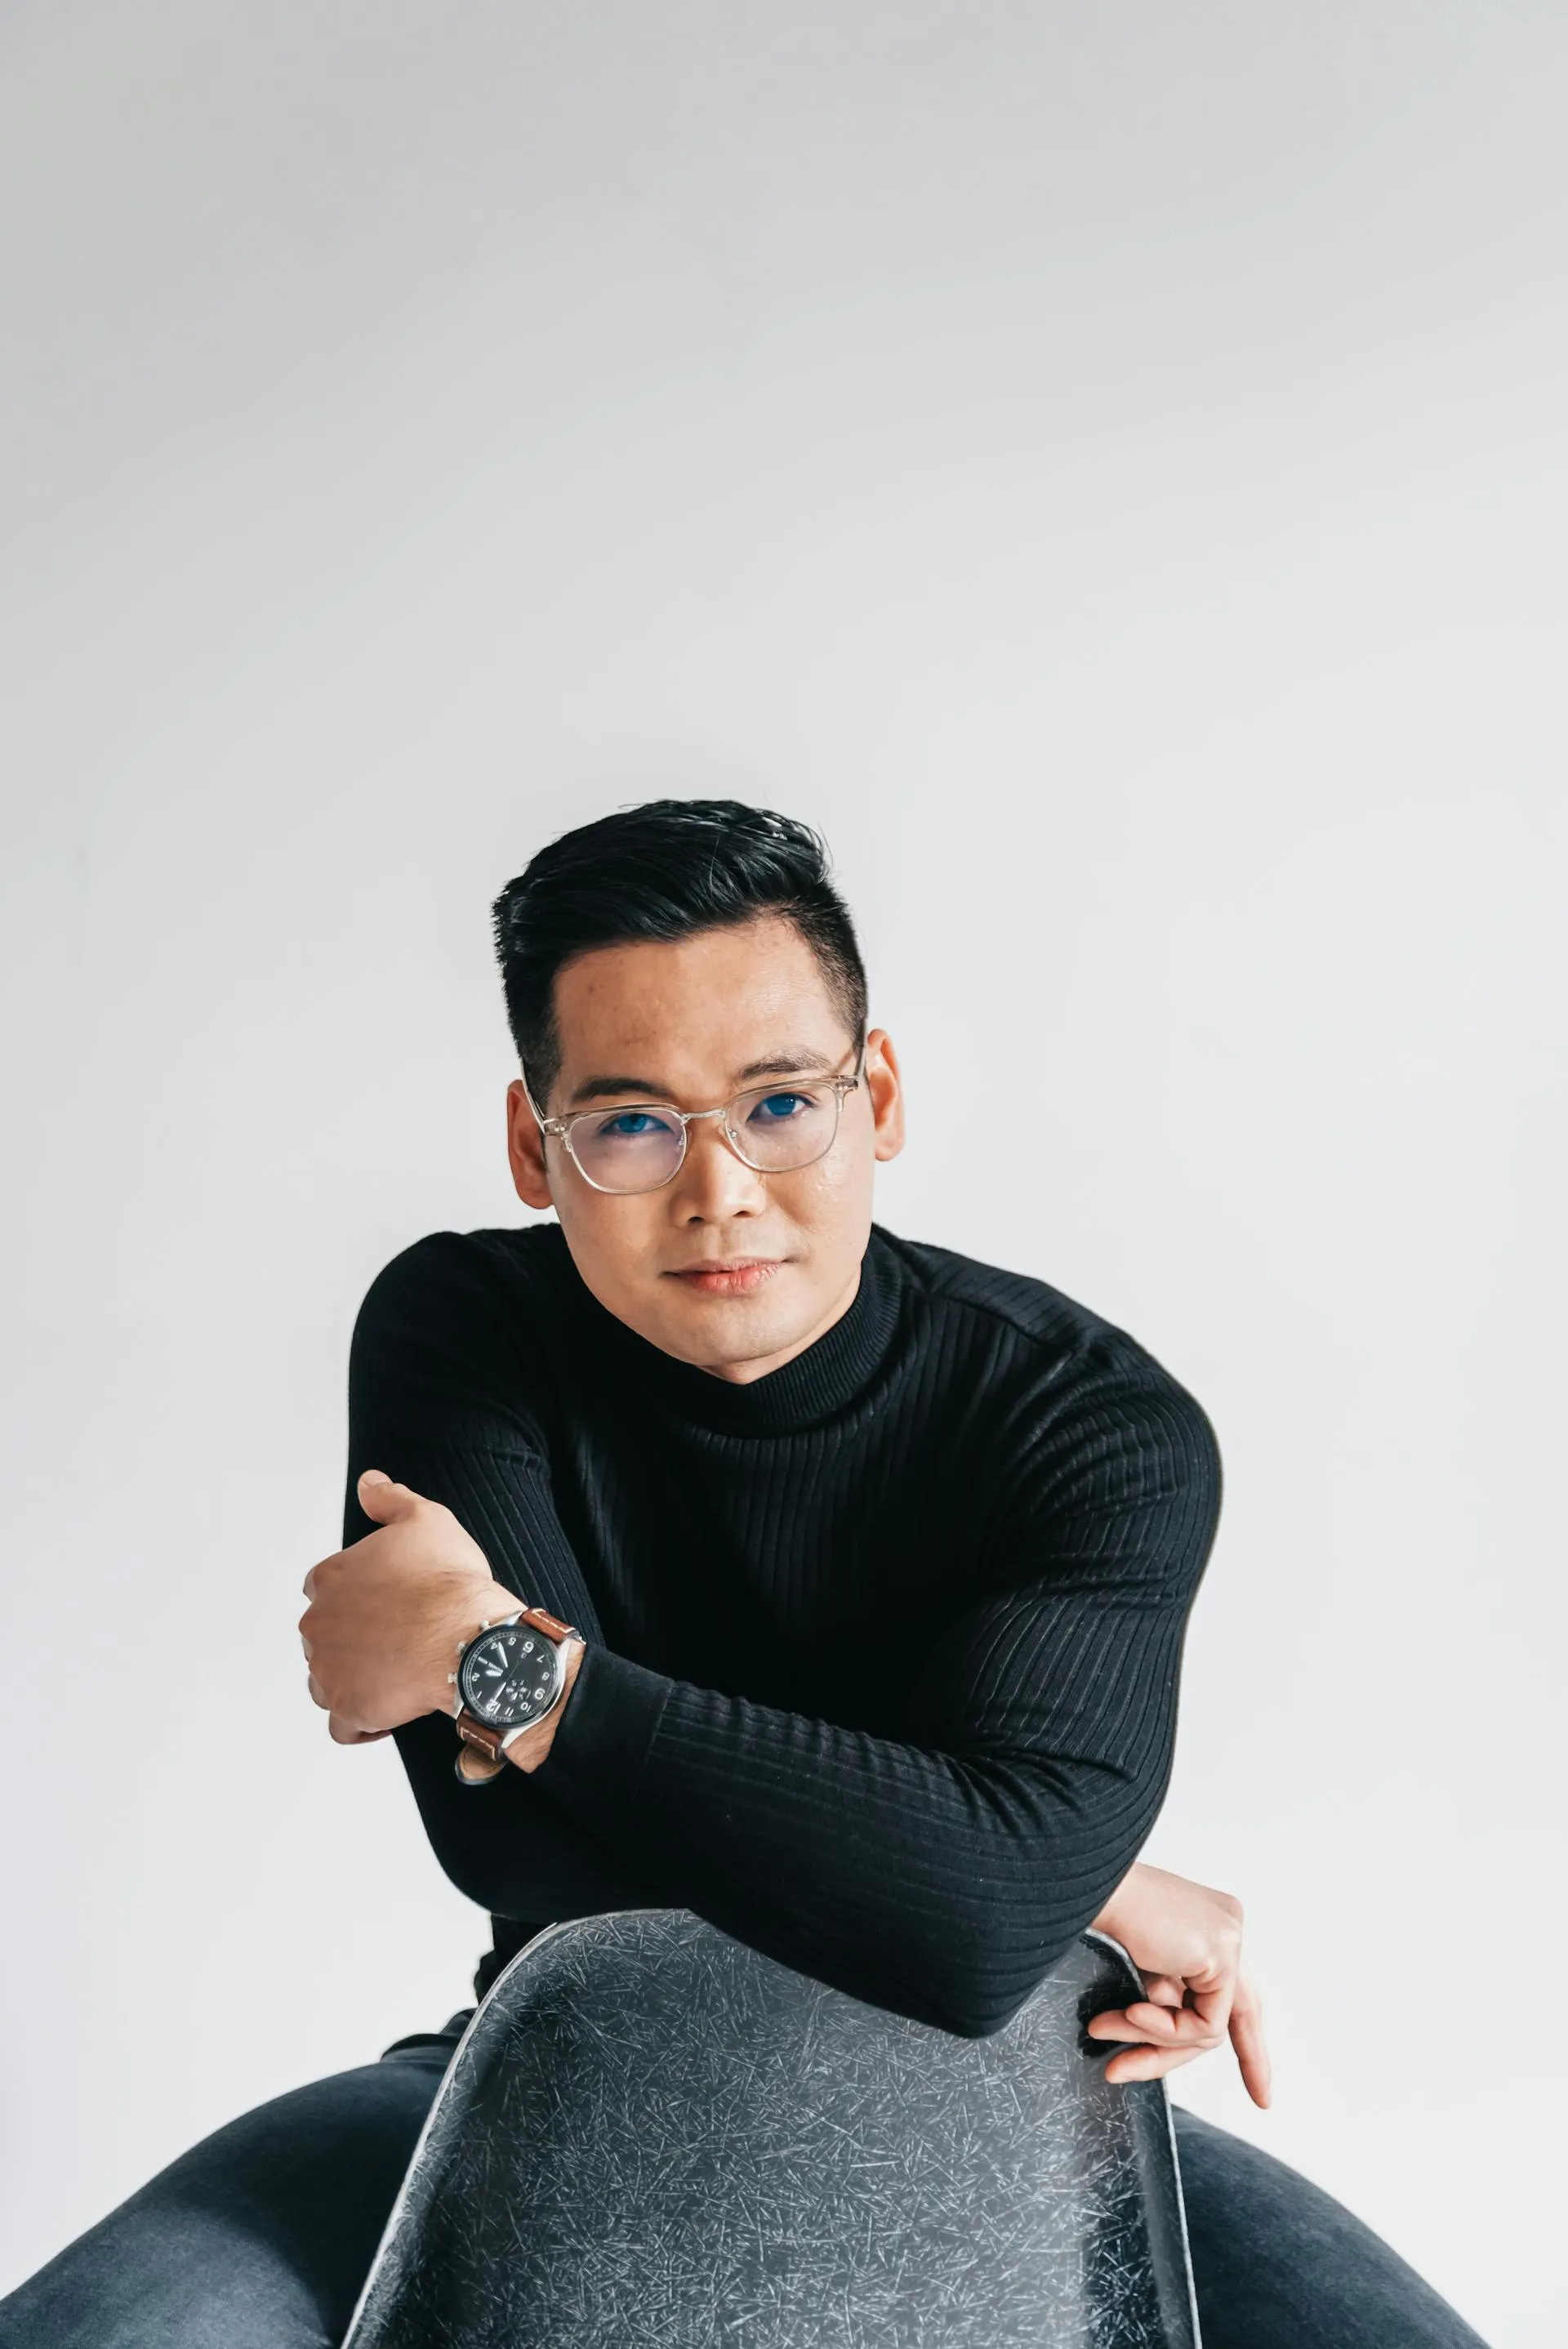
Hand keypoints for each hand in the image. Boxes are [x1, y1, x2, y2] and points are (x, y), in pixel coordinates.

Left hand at [299, 1470, 521, 1744]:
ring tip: (396, 1674)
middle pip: (324, 1634)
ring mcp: (328, 1670)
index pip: (324, 1587)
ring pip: (327, 1679)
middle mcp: (318, 1624)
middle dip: (353, 1638)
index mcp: (329, 1578)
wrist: (467, 1637)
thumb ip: (390, 1499)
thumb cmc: (449, 1580)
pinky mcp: (347, 1709)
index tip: (387, 1601)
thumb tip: (368, 1481)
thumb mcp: (426, 1519)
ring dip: (354, 1679)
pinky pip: (343, 1725)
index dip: (357, 1595)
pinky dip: (362, 1721)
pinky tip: (390, 1713)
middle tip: (399, 1638)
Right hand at [1086, 1862, 1270, 2107]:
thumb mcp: (1139, 1967)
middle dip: (1251, 2058)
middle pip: (1239, 2010)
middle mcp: (1225, 1924)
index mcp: (1206, 1923)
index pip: (1235, 1990)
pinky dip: (1163, 2030)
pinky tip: (1133, 2011)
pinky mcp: (1222, 1949)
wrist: (1083, 1884)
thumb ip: (1164, 1997)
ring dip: (1151, 2041)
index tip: (1261, 2089)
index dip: (1249, 2039)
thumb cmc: (1096, 1915)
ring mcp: (1229, 1935)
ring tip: (1102, 2030)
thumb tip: (1162, 2042)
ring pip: (1209, 2026)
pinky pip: (1204, 2024)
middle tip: (1261, 2100)